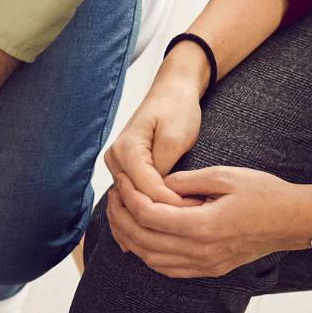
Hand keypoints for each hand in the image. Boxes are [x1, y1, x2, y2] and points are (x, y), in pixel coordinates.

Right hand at [101, 64, 204, 207]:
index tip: (197, 210)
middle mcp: (114, 159)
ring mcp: (116, 165)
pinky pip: (136, 194)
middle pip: (138, 199)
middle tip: (195, 220)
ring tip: (186, 219)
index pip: (147, 190)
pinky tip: (171, 212)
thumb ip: (164, 168)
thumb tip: (159, 196)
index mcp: (125, 150)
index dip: (172, 204)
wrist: (171, 91)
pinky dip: (154, 203)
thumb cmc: (176, 108)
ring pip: (136, 200)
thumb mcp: (176, 136)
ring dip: (159, 210)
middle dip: (165, 211)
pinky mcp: (125, 169)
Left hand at [105, 167, 311, 277]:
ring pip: (151, 259)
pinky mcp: (209, 270)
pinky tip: (141, 238)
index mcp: (203, 226)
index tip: (122, 183)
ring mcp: (204, 265)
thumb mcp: (225, 175)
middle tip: (113, 199)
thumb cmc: (263, 194)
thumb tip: (157, 185)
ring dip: (130, 239)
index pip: (149, 216)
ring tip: (121, 217)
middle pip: (143, 241)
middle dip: (121, 219)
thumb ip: (186, 181)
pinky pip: (167, 269)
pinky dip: (148, 254)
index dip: (129, 199)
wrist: (292, 221)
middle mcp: (201, 251)